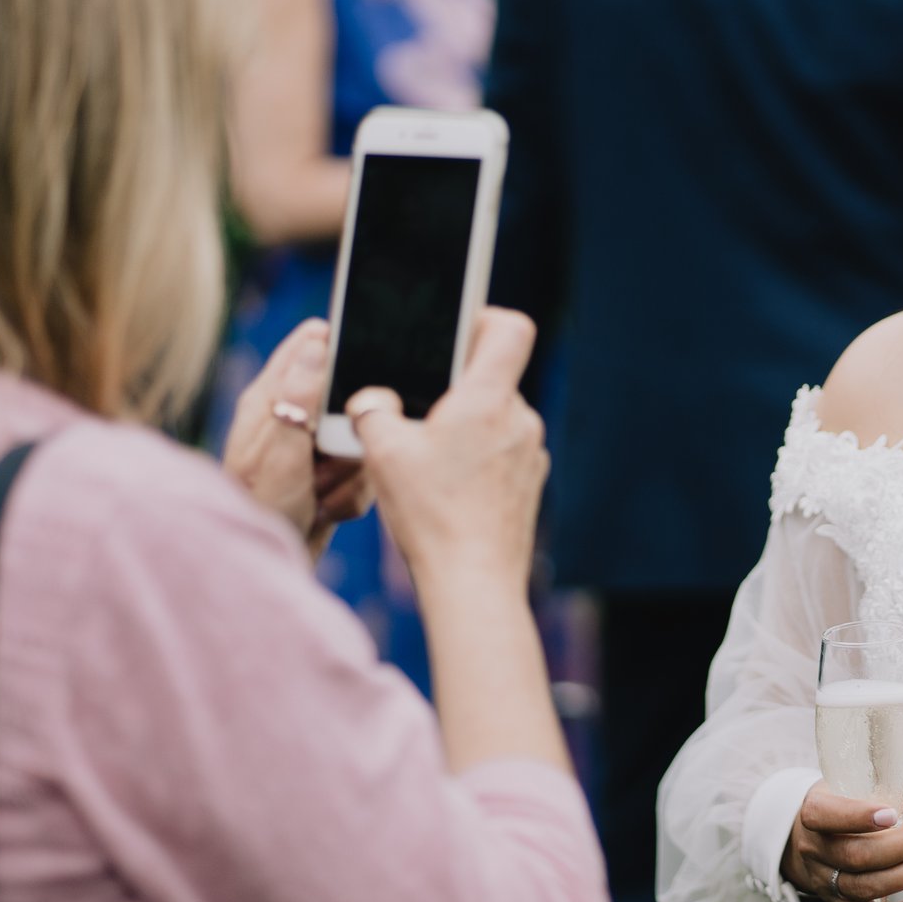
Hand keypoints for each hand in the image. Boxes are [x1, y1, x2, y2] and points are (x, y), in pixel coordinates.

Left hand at [222, 318, 372, 556]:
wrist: (258, 574)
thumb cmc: (258, 515)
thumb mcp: (279, 458)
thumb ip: (298, 401)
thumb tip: (315, 345)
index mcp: (267, 400)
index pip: (310, 344)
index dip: (340, 354)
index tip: (353, 385)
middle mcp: (289, 418)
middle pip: (349, 395)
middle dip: (351, 430)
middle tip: (328, 461)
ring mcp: (309, 448)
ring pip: (361, 436)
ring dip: (351, 471)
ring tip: (321, 493)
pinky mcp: (327, 476)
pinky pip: (363, 471)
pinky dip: (352, 494)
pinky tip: (326, 509)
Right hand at [347, 308, 547, 591]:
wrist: (472, 583)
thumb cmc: (431, 515)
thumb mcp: (383, 453)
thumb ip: (371, 411)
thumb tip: (372, 399)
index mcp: (488, 400)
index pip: (510, 329)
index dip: (483, 318)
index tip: (453, 330)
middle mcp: (520, 420)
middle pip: (492, 378)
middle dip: (454, 388)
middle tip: (416, 409)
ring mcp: (530, 455)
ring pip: (495, 420)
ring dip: (464, 428)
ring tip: (427, 458)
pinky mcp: (529, 486)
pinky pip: (502, 454)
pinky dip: (477, 460)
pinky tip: (447, 488)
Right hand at [780, 785, 902, 901]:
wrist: (813, 839)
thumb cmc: (844, 807)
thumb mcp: (862, 790)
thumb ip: (902, 796)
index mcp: (813, 813)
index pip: (824, 816)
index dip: (858, 816)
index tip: (892, 814)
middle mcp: (814, 850)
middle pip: (854, 856)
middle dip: (898, 846)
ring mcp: (825, 882)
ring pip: (864, 888)